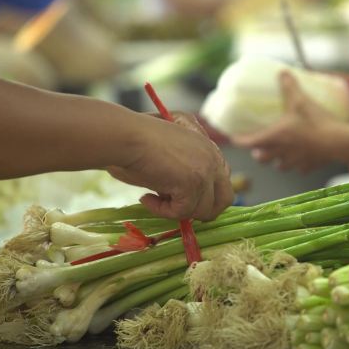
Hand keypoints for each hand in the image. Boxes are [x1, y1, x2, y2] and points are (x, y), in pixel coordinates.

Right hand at [107, 114, 232, 220]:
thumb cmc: (136, 137)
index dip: (203, 193)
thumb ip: (185, 161)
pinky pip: (183, 212)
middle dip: (201, 209)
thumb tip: (181, 188)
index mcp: (209, 146)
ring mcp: (205, 170)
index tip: (179, 195)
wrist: (124, 135)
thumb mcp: (169, 145)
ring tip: (153, 198)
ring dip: (176, 210)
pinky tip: (145, 198)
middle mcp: (213, 157)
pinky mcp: (192, 184)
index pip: (222, 179)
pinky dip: (161, 211)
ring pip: (204, 211)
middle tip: (176, 207)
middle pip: (224, 199)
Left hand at [233, 72, 339, 172]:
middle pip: (261, 158)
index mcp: (274, 137)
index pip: (248, 142)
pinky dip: (298, 164)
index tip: (234, 138)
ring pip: (279, 166)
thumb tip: (282, 72)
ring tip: (280, 152)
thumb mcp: (301, 101)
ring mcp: (294, 162)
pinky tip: (302, 157)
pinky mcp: (308, 166)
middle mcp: (281, 152)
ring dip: (277, 160)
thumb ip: (290, 87)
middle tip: (259, 146)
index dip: (239, 140)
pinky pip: (299, 168)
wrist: (338, 142)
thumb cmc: (316, 122)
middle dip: (258, 152)